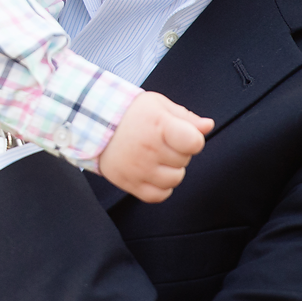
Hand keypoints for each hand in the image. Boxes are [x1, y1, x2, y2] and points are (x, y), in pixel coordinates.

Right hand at [96, 91, 215, 202]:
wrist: (93, 123)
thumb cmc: (129, 112)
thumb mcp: (158, 105)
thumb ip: (186, 117)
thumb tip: (208, 126)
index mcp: (158, 125)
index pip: (194, 142)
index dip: (193, 139)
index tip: (183, 135)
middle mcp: (149, 149)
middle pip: (184, 160)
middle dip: (178, 151)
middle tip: (161, 141)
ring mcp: (138, 169)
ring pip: (175, 179)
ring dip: (171, 169)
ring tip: (157, 157)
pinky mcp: (130, 183)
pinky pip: (159, 195)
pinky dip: (161, 186)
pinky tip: (153, 172)